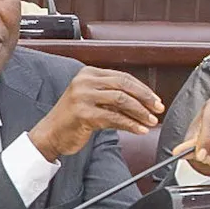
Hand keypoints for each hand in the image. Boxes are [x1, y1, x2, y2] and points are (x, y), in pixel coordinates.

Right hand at [28, 68, 165, 160]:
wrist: (50, 134)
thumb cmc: (73, 119)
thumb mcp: (93, 101)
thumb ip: (113, 97)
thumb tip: (144, 102)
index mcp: (88, 74)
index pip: (123, 77)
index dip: (143, 89)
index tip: (156, 100)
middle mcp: (85, 81)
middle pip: (124, 85)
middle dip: (145, 98)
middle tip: (158, 108)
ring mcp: (82, 96)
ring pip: (121, 100)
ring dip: (140, 112)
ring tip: (151, 121)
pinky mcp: (83, 113)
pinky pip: (114, 118)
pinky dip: (130, 124)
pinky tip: (140, 130)